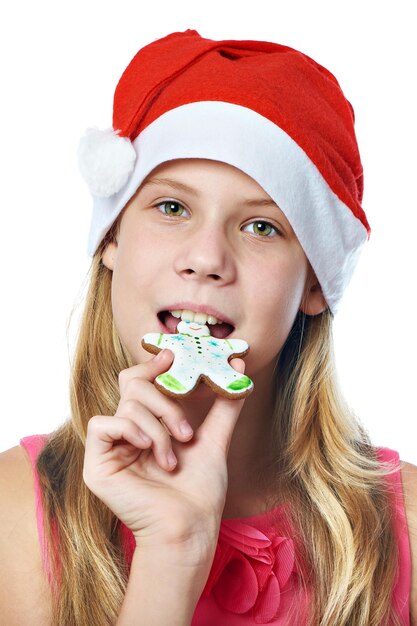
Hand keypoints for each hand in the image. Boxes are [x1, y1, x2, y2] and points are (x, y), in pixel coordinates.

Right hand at [83, 349, 246, 561]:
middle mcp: (128, 431)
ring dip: (157, 427)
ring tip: (173, 455)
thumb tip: (240, 367)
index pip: (142, 381)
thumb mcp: (215, 438)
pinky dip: (129, 429)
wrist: (190, 527)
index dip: (153, 364)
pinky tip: (147, 448)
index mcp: (149, 424)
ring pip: (126, 404)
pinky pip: (102, 424)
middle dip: (165, 401)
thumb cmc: (201, 490)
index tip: (174, 355)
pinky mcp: (97, 463)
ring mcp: (112, 447)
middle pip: (134, 385)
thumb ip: (225, 404)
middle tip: (185, 430)